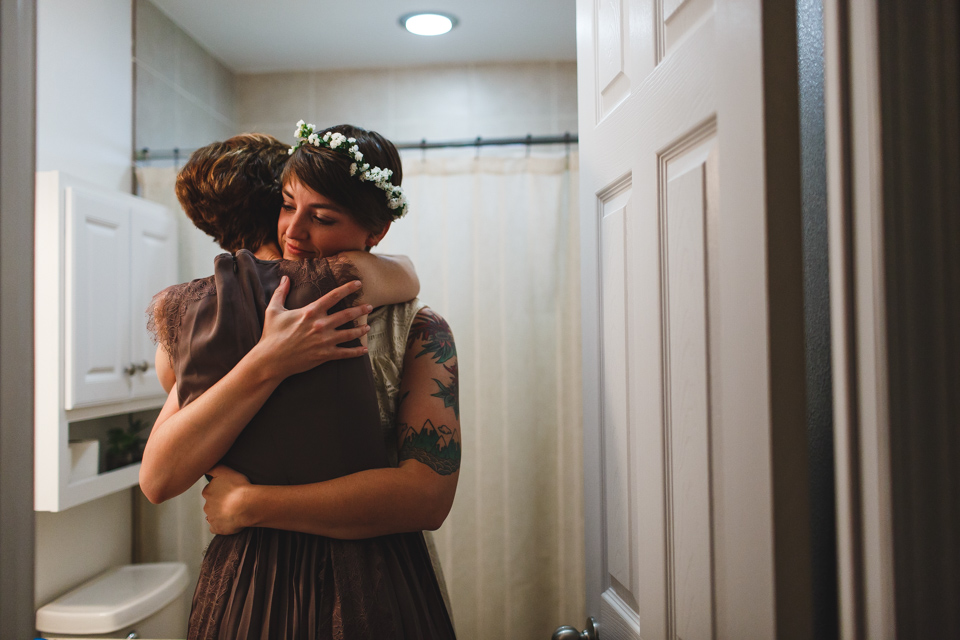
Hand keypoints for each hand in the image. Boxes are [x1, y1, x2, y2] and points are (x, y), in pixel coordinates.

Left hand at [202, 465, 251, 534]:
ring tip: (234, 511)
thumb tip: (205, 467)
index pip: (209, 491)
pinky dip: (222, 525)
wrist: (246, 505)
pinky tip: (231, 521)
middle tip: (232, 500)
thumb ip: (213, 467)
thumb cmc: (238, 487)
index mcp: (208, 492)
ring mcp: (212, 518)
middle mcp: (207, 505)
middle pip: (211, 504)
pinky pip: (216, 528)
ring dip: (221, 514)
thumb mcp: (225, 471)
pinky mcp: (217, 528)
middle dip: (219, 503)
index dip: (218, 490)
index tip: (228, 490)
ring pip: (213, 516)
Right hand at [254, 276, 372, 379]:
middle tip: (370, 306)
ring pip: (349, 333)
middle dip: (360, 309)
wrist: (271, 360)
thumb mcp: (273, 310)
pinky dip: (356, 352)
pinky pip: (345, 353)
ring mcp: (324, 341)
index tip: (358, 284)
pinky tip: (364, 350)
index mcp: (310, 312)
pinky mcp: (325, 355)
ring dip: (361, 329)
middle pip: (347, 314)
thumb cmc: (271, 335)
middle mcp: (320, 325)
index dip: (348, 288)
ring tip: (368, 326)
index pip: (334, 296)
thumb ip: (280, 292)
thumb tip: (285, 278)